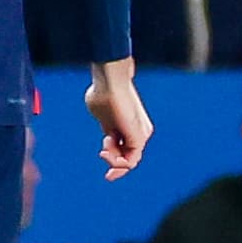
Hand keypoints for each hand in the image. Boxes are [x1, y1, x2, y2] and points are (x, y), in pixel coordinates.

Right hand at [86, 58, 152, 180]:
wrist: (110, 81)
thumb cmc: (103, 92)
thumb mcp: (102, 114)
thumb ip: (108, 126)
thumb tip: (109, 131)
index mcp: (132, 126)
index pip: (127, 149)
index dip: (114, 158)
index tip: (101, 155)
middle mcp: (139, 132)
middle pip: (127, 157)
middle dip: (111, 159)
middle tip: (101, 152)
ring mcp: (140, 135)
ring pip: (128, 162)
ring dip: (112, 159)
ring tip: (104, 145)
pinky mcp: (139, 137)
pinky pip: (130, 162)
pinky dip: (116, 162)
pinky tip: (106, 150)